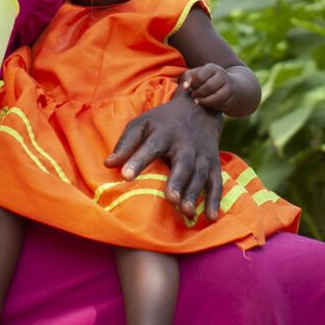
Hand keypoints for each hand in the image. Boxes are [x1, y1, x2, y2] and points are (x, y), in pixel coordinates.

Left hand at [106, 92, 223, 220]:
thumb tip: (108, 164)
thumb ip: (126, 144)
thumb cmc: (162, 122)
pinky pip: (216, 183)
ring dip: (194, 194)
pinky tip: (210, 217)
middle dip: (177, 181)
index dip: (138, 161)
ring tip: (186, 212)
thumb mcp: (141, 124)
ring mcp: (202, 155)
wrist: (199, 108)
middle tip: (171, 199)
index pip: (150, 147)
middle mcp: (185, 145)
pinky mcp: (214, 164)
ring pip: (200, 175)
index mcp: (164, 133)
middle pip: (183, 164)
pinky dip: (215, 200)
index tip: (125, 176)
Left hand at [180, 63, 232, 110]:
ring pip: (217, 97)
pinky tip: (207, 105)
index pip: (200, 76)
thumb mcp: (196, 75)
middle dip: (198, 93)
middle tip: (193, 96)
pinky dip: (213, 106)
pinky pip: (222, 104)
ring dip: (205, 102)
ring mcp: (229, 86)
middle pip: (209, 86)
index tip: (189, 89)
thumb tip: (185, 87)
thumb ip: (187, 78)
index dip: (192, 85)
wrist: (230, 85)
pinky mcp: (232, 97)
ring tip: (198, 102)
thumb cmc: (206, 80)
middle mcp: (222, 75)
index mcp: (212, 68)